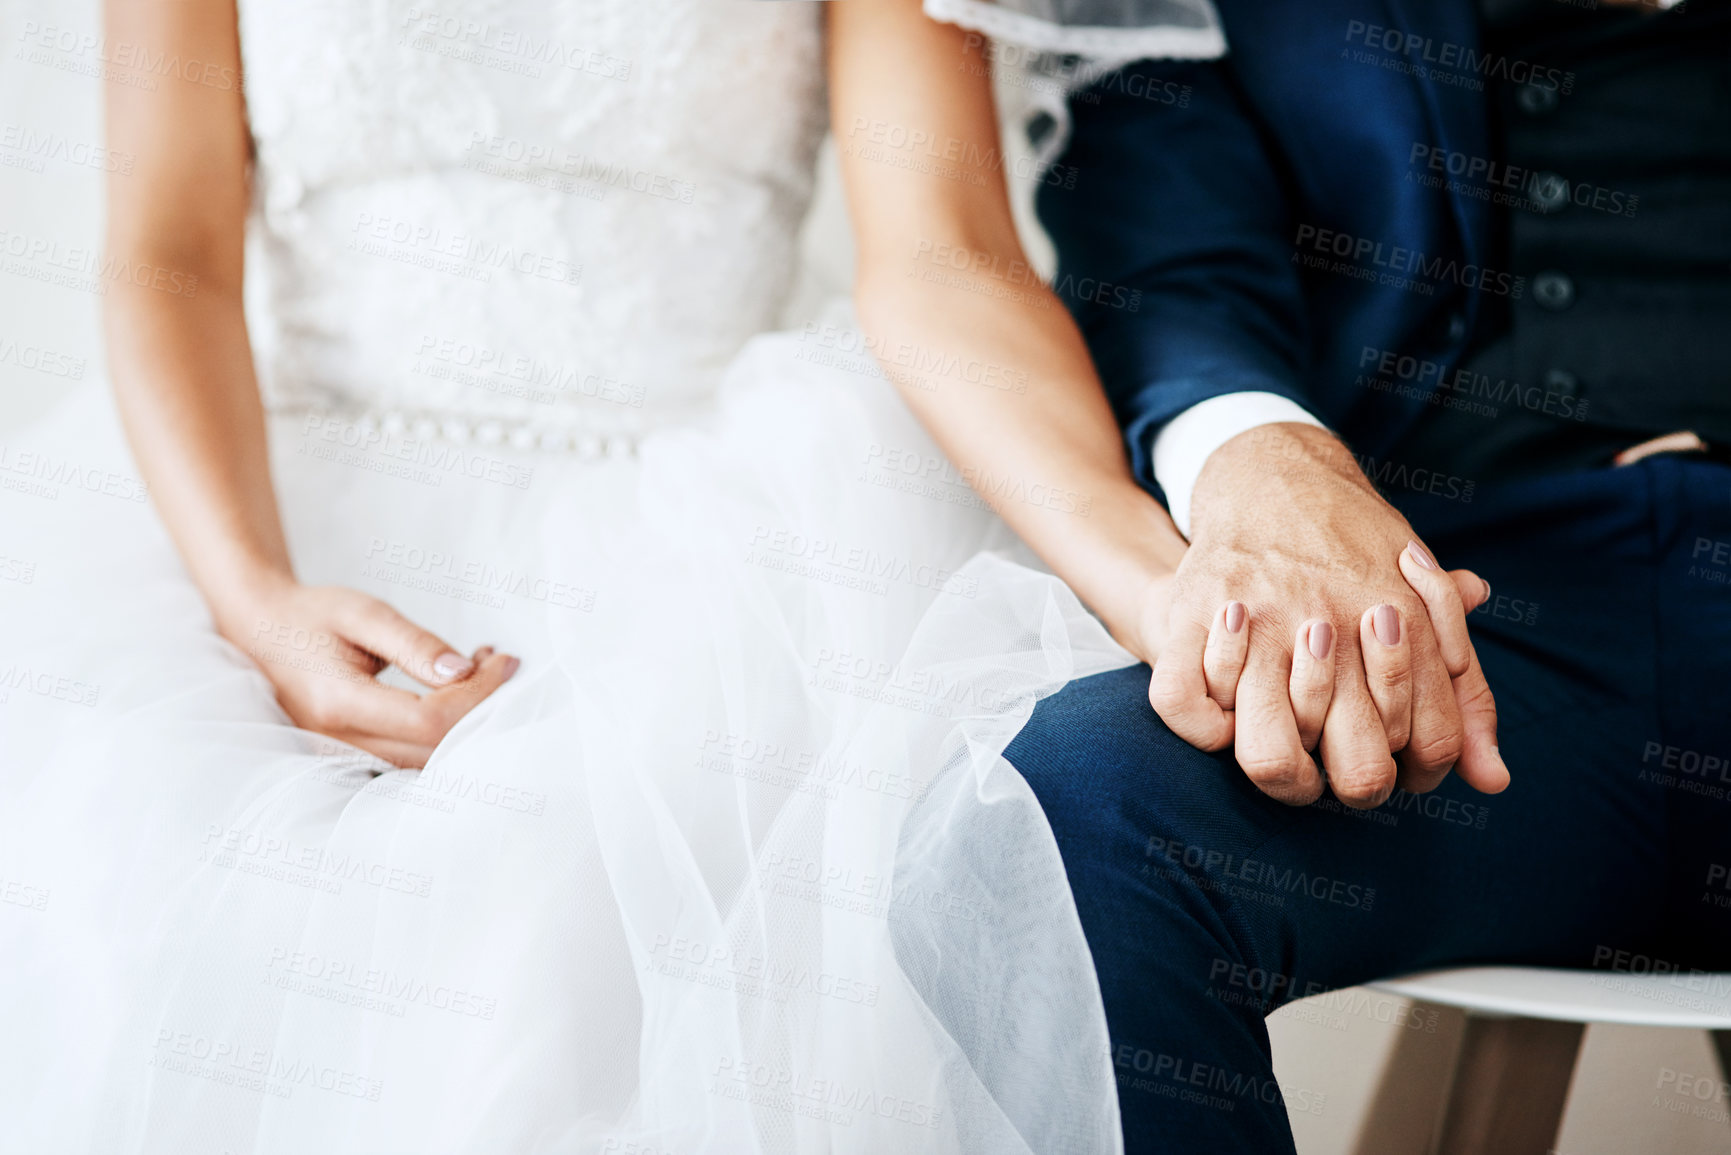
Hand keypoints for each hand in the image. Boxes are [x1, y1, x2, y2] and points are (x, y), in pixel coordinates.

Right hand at [212, 574, 518, 767]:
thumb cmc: (310, 615)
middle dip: (481, 706)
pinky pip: (411, 755)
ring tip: (478, 669)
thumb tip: (463, 672)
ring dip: (466, 720)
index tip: (504, 659)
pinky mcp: (352, 756)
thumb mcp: (363, 613)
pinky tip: (454, 691)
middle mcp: (338, 742)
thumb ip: (413, 644)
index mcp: (338, 703)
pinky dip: (444, 729)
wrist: (259, 630)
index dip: (478, 695)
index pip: (430, 720)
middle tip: (496, 661)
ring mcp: (342, 756)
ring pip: (427, 759)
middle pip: (435, 747)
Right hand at [1140, 423, 1507, 806]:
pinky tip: (1225, 714)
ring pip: (1270, 755)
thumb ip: (1463, 694)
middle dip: (1353, 782)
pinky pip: (1185, 705)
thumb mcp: (1426, 605)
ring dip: (1284, 765)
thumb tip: (1494, 783)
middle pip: (1359, 771)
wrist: (1273, 474)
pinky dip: (1204, 726)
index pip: (1429, 747)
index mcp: (1403, 624)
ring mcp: (1258, 621)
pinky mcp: (1192, 611)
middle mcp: (1333, 626)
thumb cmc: (1356, 551)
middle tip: (1336, 759)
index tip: (1392, 752)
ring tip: (1286, 744)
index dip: (1416, 770)